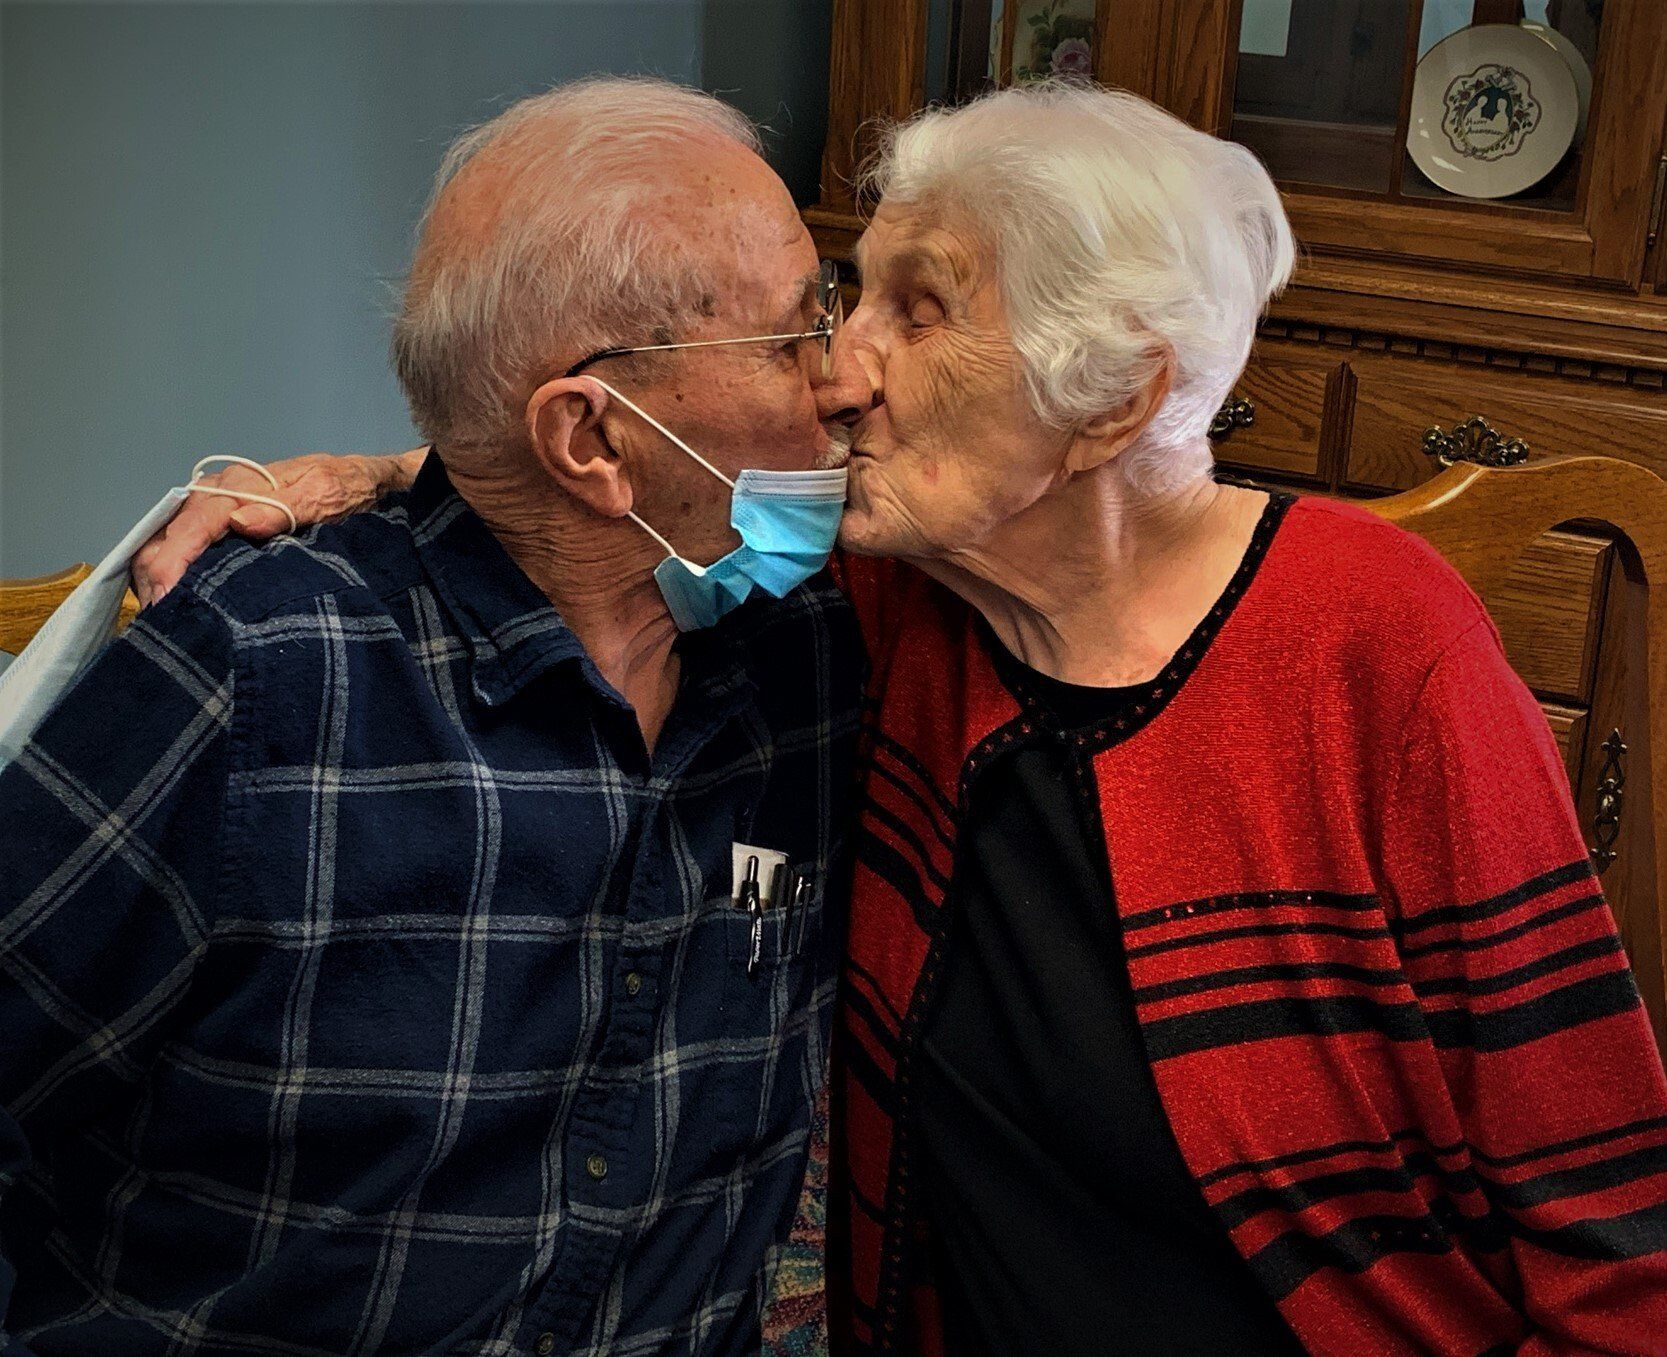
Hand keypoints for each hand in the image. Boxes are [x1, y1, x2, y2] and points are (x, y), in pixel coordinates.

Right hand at [131, 449, 425, 605]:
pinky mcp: (221, 514)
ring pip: (169, 535)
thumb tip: (240, 521)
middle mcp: (220, 489)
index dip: (174, 562)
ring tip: (162, 612)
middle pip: (170, 532)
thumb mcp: (327, 496)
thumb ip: (286, 510)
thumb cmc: (346, 489)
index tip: (167, 598)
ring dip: (157, 571)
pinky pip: (183, 537)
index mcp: (242, 484)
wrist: (361, 477)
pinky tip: (174, 591)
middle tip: (160, 617)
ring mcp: (217, 500)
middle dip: (156, 573)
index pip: (195, 525)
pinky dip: (171, 564)